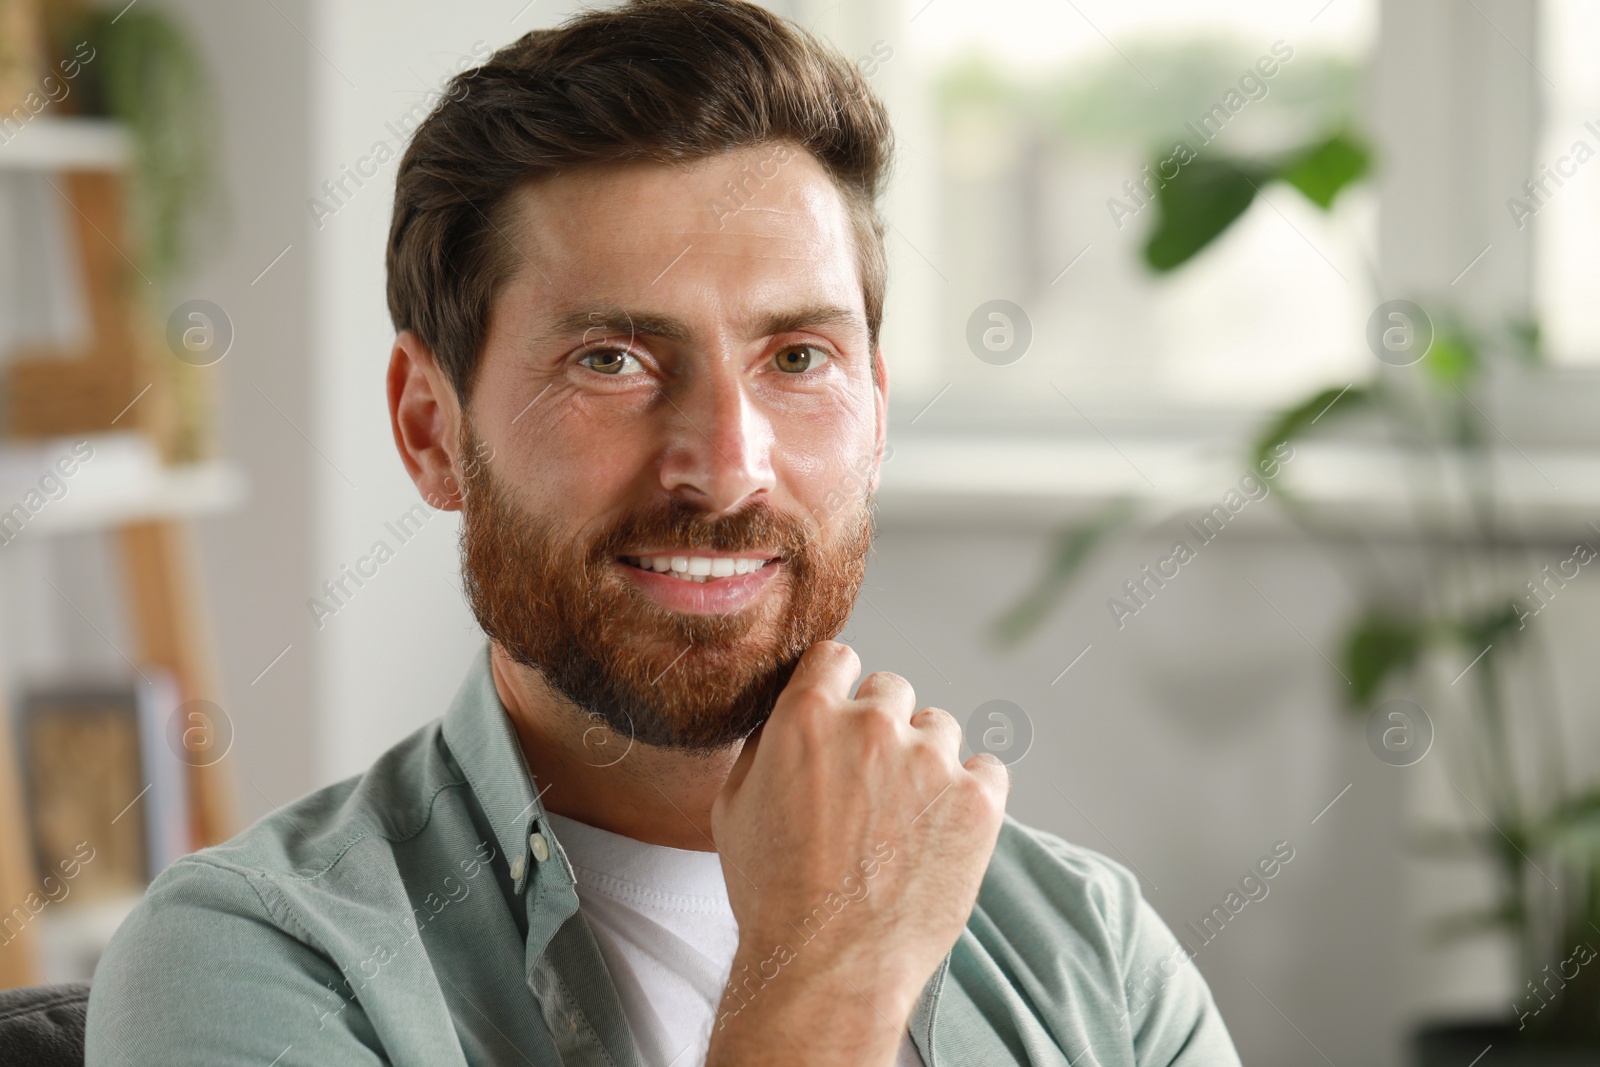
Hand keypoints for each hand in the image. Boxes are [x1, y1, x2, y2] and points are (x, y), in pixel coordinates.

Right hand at [706, 641, 1009, 1065]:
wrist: (826, 966)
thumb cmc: (772, 896)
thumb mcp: (735, 807)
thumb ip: (766, 746)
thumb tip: (789, 721)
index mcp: (808, 716)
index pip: (837, 657)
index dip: (838, 687)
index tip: (843, 716)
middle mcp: (873, 725)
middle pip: (891, 690)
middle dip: (881, 727)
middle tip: (871, 784)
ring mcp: (931, 760)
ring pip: (939, 729)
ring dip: (925, 761)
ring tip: (904, 821)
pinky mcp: (977, 800)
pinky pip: (988, 771)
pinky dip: (971, 795)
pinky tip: (944, 832)